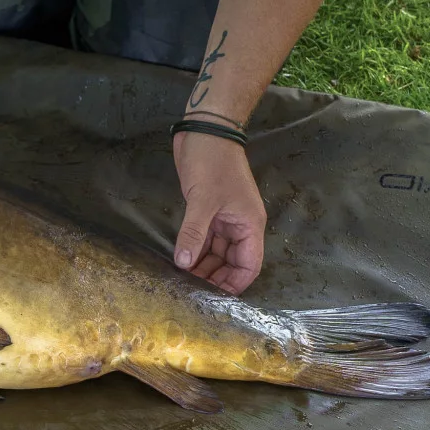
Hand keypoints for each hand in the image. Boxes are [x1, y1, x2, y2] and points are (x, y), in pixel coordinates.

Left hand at [172, 131, 266, 293]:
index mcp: (249, 225)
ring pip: (216, 254)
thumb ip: (194, 233)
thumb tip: (185, 263)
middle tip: (189, 290)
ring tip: (181, 281)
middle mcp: (239, 226)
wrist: (205, 132)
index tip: (212, 297)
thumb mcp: (203, 200)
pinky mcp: (208, 214)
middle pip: (231, 264)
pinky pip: (204, 240)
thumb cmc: (212, 162)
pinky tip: (180, 262)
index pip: (249, 266)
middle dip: (214, 278)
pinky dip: (194, 252)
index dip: (233, 284)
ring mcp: (224, 220)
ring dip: (202, 267)